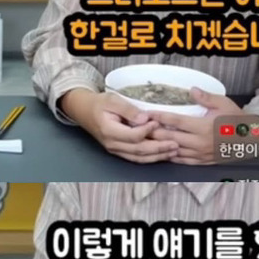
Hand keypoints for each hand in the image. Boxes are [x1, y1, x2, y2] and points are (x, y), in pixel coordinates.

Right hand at [64, 89, 181, 163]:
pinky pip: (137, 158)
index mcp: (109, 131)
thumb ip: (128, 109)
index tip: (158, 123)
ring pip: (140, 158)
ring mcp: (115, 150)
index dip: (147, 131)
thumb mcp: (112, 100)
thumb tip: (145, 118)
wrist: (83, 111)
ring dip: (158, 156)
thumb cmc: (98, 103)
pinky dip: (151, 158)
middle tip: (175, 144)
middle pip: (139, 150)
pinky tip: (162, 155)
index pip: (133, 136)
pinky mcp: (119, 152)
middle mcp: (112, 145)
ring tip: (174, 152)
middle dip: (159, 148)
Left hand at [147, 88, 243, 164]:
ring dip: (160, 146)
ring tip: (147, 139)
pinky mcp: (204, 162)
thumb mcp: (223, 103)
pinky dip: (172, 157)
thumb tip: (191, 89)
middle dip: (154, 133)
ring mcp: (202, 155)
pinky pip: (184, 161)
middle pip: (170, 138)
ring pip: (175, 151)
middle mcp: (200, 143)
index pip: (175, 122)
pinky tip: (163, 152)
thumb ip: (206, 97)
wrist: (252, 139)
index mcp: (203, 127)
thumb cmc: (236, 118)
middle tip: (140, 127)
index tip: (147, 113)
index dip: (159, 117)